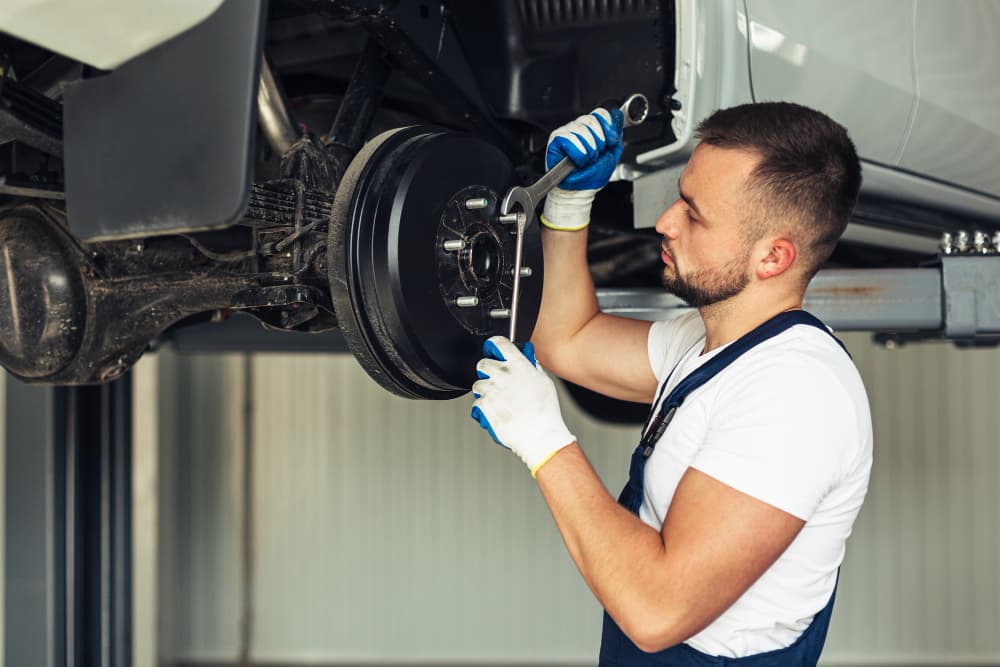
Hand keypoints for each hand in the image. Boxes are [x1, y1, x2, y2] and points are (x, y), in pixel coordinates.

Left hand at [471, 337, 575, 476]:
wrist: (540, 436)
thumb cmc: (546, 412)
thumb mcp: (545, 383)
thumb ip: (532, 368)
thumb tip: (527, 360)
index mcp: (519, 365)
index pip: (499, 343)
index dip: (493, 345)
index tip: (493, 350)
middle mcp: (503, 375)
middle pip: (483, 363)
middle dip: (487, 371)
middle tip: (495, 379)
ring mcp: (492, 391)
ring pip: (478, 385)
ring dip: (485, 391)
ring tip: (500, 401)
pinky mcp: (484, 406)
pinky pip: (477, 403)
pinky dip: (484, 409)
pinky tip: (497, 412)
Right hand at [541, 107, 624, 231]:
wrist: (579, 191)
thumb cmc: (591, 175)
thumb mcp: (611, 153)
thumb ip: (615, 134)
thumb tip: (618, 115)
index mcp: (591, 129)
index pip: (601, 114)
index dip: (608, 127)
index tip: (610, 142)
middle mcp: (578, 127)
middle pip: (591, 120)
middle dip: (599, 142)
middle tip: (595, 156)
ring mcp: (566, 132)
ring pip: (581, 129)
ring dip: (588, 150)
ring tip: (586, 160)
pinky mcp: (556, 139)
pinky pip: (569, 138)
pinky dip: (578, 152)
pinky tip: (578, 160)